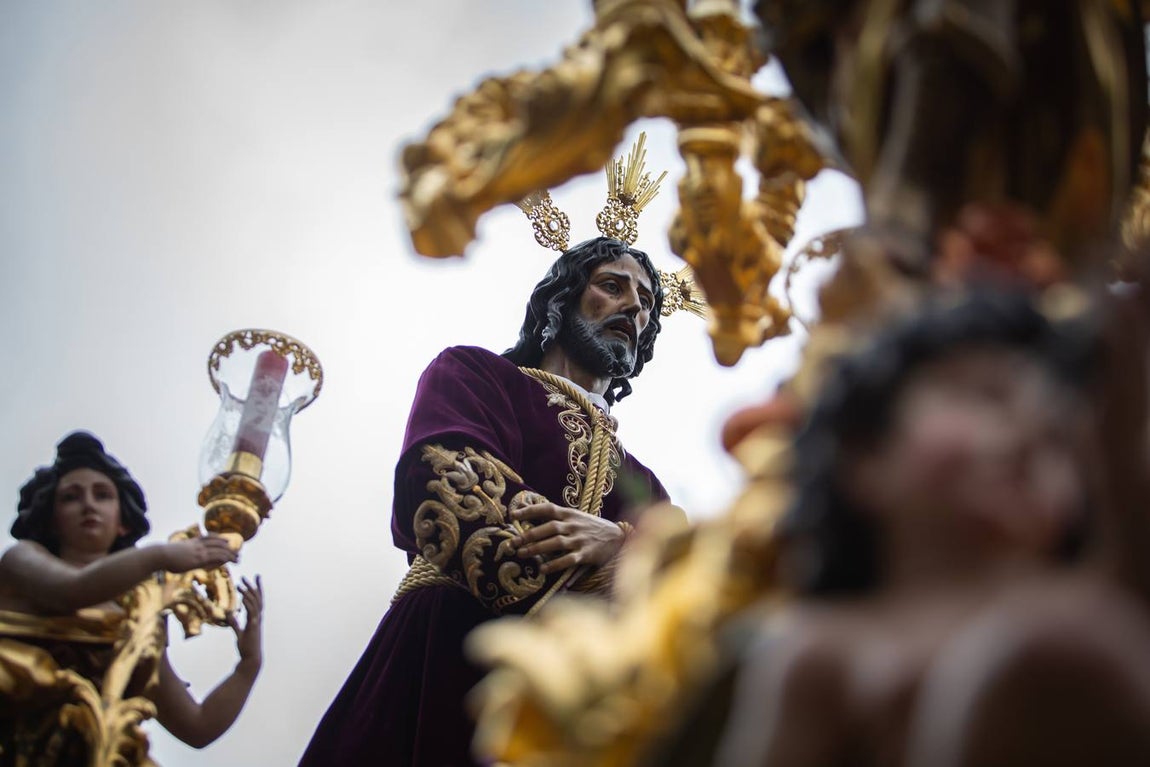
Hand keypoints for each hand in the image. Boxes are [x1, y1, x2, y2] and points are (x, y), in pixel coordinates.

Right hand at [160, 536, 237, 572]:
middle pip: (217, 543)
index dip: (218, 538)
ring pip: (219, 550)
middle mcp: (197, 545)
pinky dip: (224, 558)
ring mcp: (199, 551)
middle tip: (236, 551)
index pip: (208, 537)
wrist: (160, 555)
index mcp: (191, 542)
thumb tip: (174, 557)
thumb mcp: (172, 552)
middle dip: (228, 547)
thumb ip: (178, 553)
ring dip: (230, 554)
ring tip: (238, 559)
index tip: (226, 540)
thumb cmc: (161, 555)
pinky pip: (215, 557)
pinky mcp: (199, 559)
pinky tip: (230, 560)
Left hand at [228, 576, 262, 667]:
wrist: (251, 658)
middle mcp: (258, 617)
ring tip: (241, 583)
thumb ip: (235, 623)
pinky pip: (251, 611)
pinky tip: (242, 597)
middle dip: (252, 587)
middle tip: (246, 577)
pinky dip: (247, 603)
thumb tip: (229, 614)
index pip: (258, 600)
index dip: (257, 588)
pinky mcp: (253, 625)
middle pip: (257, 598)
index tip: (256, 578)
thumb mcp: (239, 633)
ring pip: (254, 603)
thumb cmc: (246, 647)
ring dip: (248, 592)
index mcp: (255, 618)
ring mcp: (256, 621)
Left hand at [509, 503, 624, 573]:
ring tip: (522, 554)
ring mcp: (580, 539)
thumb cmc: (591, 527)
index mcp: (570, 514)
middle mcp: (574, 525)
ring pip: (556, 542)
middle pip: (549, 527)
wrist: (618, 536)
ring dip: (537, 548)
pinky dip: (555, 565)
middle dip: (529, 534)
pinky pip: (568, 560)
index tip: (513, 515)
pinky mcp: (586, 554)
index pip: (547, 508)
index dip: (530, 510)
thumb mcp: (576, 517)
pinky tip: (543, 570)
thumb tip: (528, 512)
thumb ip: (556, 517)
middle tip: (513, 542)